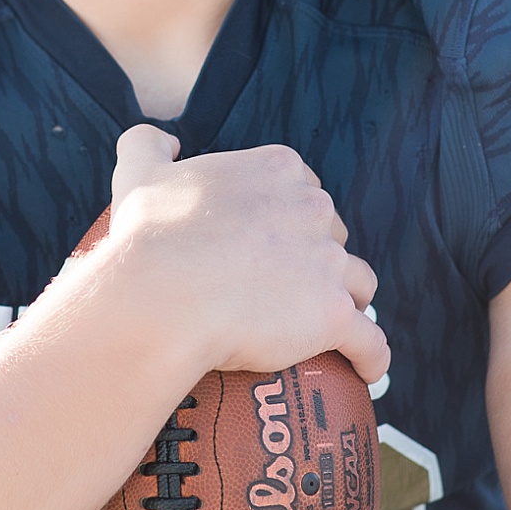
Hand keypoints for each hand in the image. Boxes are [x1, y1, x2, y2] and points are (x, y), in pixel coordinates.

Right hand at [107, 125, 388, 385]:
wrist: (159, 294)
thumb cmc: (148, 236)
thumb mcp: (139, 173)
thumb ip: (148, 143)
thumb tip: (166, 138)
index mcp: (277, 170)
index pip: (305, 189)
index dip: (294, 218)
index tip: (275, 241)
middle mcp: (312, 209)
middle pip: (333, 235)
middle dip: (319, 258)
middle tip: (287, 288)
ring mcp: (328, 263)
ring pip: (358, 283)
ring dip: (348, 300)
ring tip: (328, 325)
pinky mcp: (332, 315)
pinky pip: (369, 341)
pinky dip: (371, 356)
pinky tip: (367, 371)